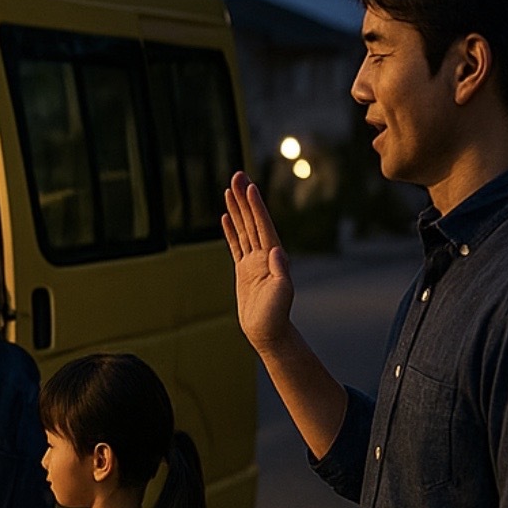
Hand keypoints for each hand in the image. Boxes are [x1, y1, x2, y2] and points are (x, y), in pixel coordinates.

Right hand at [221, 172, 296, 354]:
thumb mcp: (281, 294)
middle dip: (245, 198)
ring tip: (229, 189)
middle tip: (236, 175)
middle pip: (252, 220)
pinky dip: (231, 230)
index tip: (249, 186)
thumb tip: (277, 251)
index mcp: (273, 257)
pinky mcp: (244, 270)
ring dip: (237, 209)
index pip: (263, 225)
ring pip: (244, 228)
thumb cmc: (275, 316)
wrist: (267, 332)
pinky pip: (236, 244)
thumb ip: (281, 272)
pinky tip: (226, 218)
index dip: (256, 206)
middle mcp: (264, 254)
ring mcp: (253, 261)